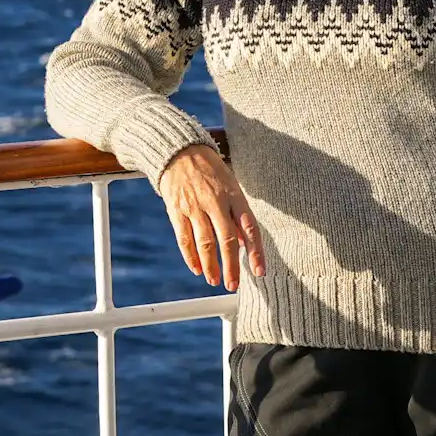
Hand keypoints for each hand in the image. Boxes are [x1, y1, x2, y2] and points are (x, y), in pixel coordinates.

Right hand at [155, 144, 264, 290]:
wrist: (179, 151)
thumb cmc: (210, 170)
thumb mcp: (231, 185)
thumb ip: (237, 214)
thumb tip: (244, 243)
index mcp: (233, 195)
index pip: (249, 227)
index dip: (255, 251)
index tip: (259, 271)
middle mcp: (215, 202)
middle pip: (226, 240)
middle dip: (231, 266)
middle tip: (232, 285)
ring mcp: (194, 207)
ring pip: (204, 243)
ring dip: (210, 265)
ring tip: (214, 280)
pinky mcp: (176, 210)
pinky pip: (184, 238)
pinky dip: (190, 256)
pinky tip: (196, 267)